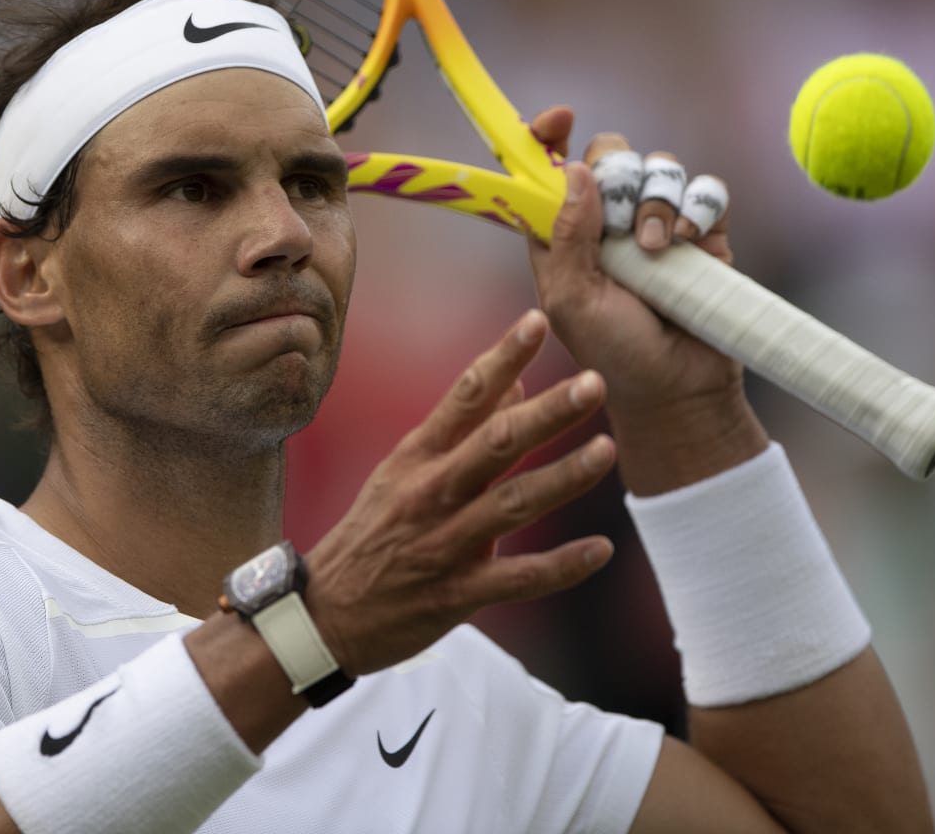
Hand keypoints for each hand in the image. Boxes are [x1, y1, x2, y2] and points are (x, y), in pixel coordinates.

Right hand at [303, 310, 615, 676]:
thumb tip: (517, 379)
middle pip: (495, 444)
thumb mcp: (406, 470)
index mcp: (417, 457)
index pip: (464, 395)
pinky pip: (516, 579)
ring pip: (511, 504)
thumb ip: (464, 428)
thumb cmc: (373, 532)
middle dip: (546, 413)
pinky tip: (601, 550)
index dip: (502, 356)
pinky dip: (559, 567)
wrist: (326, 613)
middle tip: (594, 383)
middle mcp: (430, 493)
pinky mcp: (455, 594)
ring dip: (562, 478)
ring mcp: (443, 544)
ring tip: (608, 449)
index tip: (537, 321)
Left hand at [524, 108, 766, 492]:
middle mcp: (609, 219)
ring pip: (660, 165)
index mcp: (565, 231)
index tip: (559, 118)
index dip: (549, 136)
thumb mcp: (572, 300)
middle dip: (617, 176)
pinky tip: (690, 240)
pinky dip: (699, 206)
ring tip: (657, 249)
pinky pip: (706, 188)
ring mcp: (659, 222)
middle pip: (611, 152)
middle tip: (620, 222)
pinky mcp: (704, 232)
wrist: (679, 387)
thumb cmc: (614, 353)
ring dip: (657, 201)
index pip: (552, 167)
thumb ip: (567, 236)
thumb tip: (575, 168)